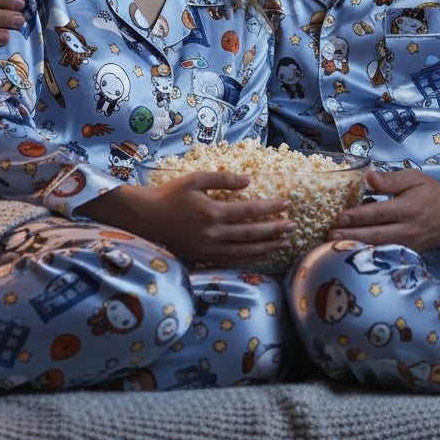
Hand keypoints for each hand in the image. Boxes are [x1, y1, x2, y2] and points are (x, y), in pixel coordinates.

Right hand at [85, 172, 296, 264]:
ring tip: (283, 242)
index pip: (250, 211)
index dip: (271, 208)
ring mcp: (208, 248)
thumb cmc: (170, 194)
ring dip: (266, 246)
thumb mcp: (195, 179)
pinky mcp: (203, 256)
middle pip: (252, 233)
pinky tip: (261, 255)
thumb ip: (223, 179)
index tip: (288, 204)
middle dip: (275, 230)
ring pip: (244, 250)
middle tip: (293, 226)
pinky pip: (231, 260)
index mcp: (212, 212)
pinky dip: (249, 259)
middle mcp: (213, 233)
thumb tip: (248, 181)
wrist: (145, 217)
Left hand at [329, 171, 439, 252]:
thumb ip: (390, 179)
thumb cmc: (432, 193)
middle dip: (351, 236)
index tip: (340, 217)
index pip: (379, 213)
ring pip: (380, 249)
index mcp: (409, 208)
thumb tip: (369, 177)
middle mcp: (410, 229)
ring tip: (335, 246)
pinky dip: (369, 254)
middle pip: (376, 235)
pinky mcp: (411, 253)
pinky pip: (387, 254)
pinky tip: (353, 253)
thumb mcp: (414, 178)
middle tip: (330, 235)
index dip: (358, 216)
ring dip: (356, 248)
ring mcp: (410, 245)